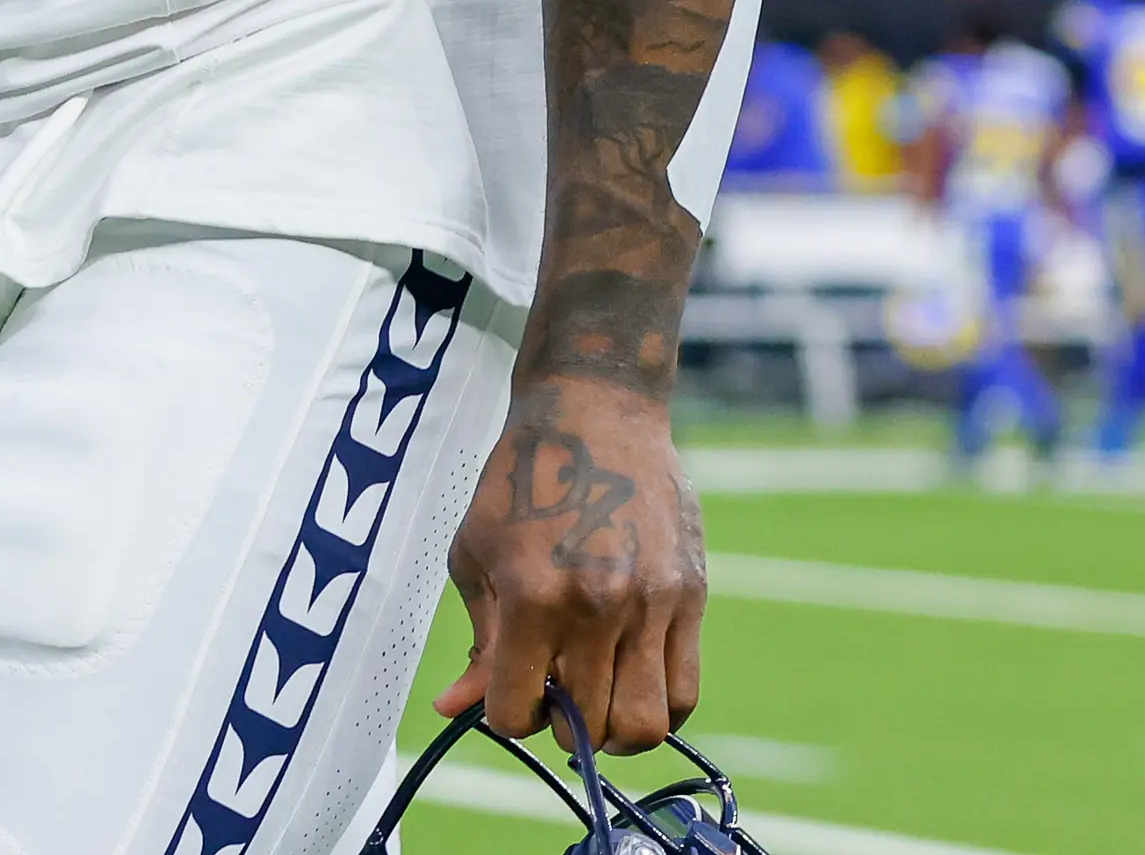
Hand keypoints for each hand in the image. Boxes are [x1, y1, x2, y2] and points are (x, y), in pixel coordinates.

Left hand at [439, 376, 706, 755]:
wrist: (593, 412)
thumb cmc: (521, 482)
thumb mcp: (477, 555)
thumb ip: (479, 640)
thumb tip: (453, 710)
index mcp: (533, 597)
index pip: (517, 714)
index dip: (506, 716)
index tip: (510, 693)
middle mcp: (597, 607)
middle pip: (586, 729)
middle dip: (561, 727)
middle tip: (554, 692)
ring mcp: (651, 604)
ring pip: (644, 726)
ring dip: (614, 731)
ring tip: (596, 698)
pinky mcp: (692, 596)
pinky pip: (685, 692)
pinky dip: (658, 709)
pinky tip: (631, 683)